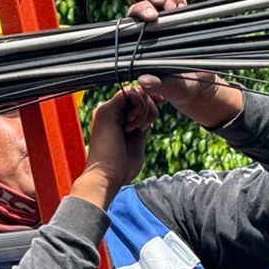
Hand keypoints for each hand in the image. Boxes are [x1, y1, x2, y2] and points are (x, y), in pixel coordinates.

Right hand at [70, 85, 157, 209]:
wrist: (106, 177)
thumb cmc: (120, 168)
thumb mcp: (137, 142)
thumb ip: (142, 127)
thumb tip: (151, 114)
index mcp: (116, 119)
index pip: (137, 101)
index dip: (151, 101)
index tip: (161, 103)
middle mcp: (110, 111)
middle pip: (139, 94)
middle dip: (149, 108)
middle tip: (144, 127)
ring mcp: (107, 109)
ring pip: (136, 92)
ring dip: (144, 110)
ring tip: (136, 129)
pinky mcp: (107, 109)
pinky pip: (130, 93)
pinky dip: (139, 107)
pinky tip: (133, 125)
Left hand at [125, 0, 243, 128]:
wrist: (199, 83)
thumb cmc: (178, 87)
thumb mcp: (168, 88)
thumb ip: (157, 85)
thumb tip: (144, 80)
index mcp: (137, 40)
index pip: (130, 18)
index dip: (138, 10)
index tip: (151, 15)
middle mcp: (147, 27)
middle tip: (162, 2)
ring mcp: (164, 20)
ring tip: (174, 7)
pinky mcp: (180, 18)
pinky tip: (182, 7)